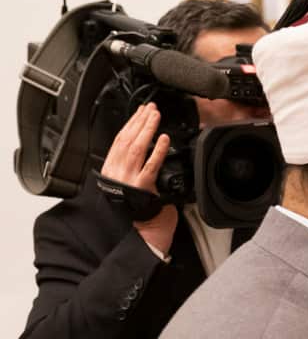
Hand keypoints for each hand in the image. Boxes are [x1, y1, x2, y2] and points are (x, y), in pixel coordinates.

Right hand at [101, 103, 177, 254]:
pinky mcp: (142, 187)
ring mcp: (128, 178)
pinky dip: (157, 150)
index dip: (131, 123)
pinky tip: (163, 139)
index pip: (120, 140)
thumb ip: (132, 164)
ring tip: (155, 117)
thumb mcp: (127, 180)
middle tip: (150, 108)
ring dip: (147, 130)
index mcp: (112, 167)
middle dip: (139, 121)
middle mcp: (117, 171)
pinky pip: (151, 165)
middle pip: (127, 140)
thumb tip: (144, 146)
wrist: (138, 229)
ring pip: (136, 148)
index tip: (140, 112)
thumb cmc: (135, 206)